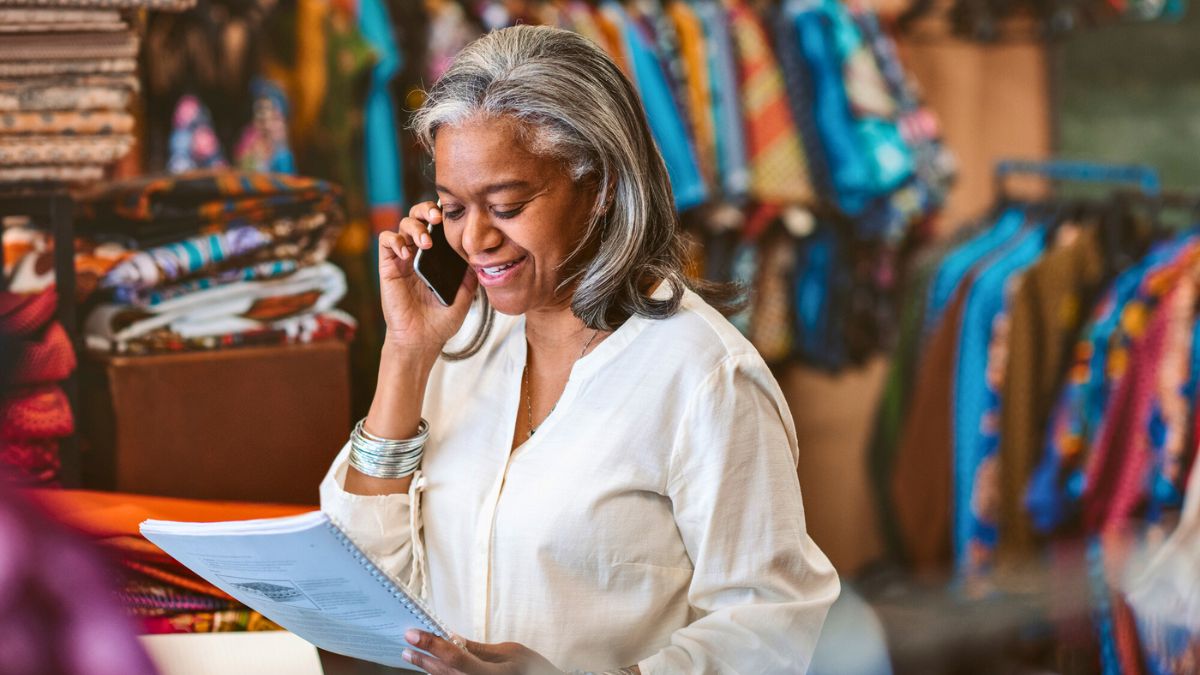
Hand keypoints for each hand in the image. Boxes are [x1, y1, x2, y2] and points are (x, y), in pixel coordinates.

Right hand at [378, 201, 478, 357]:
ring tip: (426, 242)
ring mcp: (403, 259)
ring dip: (414, 226)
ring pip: (402, 224)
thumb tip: (482, 254)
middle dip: (426, 210)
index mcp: (437, 257)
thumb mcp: (465, 293)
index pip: (437, 225)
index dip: (442, 214)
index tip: (454, 213)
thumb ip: (471, 273)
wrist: (423, 340)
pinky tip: (407, 253)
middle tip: (437, 219)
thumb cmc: (442, 320)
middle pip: (418, 216)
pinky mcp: (388, 267)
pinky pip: (385, 241)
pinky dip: (395, 240)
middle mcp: (419, 253)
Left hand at [402, 629, 562, 674]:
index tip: (413, 633)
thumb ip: (479, 649)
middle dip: (423, 657)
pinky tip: (431, 667)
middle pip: (443, 672)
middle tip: (407, 642)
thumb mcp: (510, 652)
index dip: (431, 644)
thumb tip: (452, 637)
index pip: (454, 657)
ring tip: (412, 654)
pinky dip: (440, 674)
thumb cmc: (533, 670)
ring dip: (427, 667)